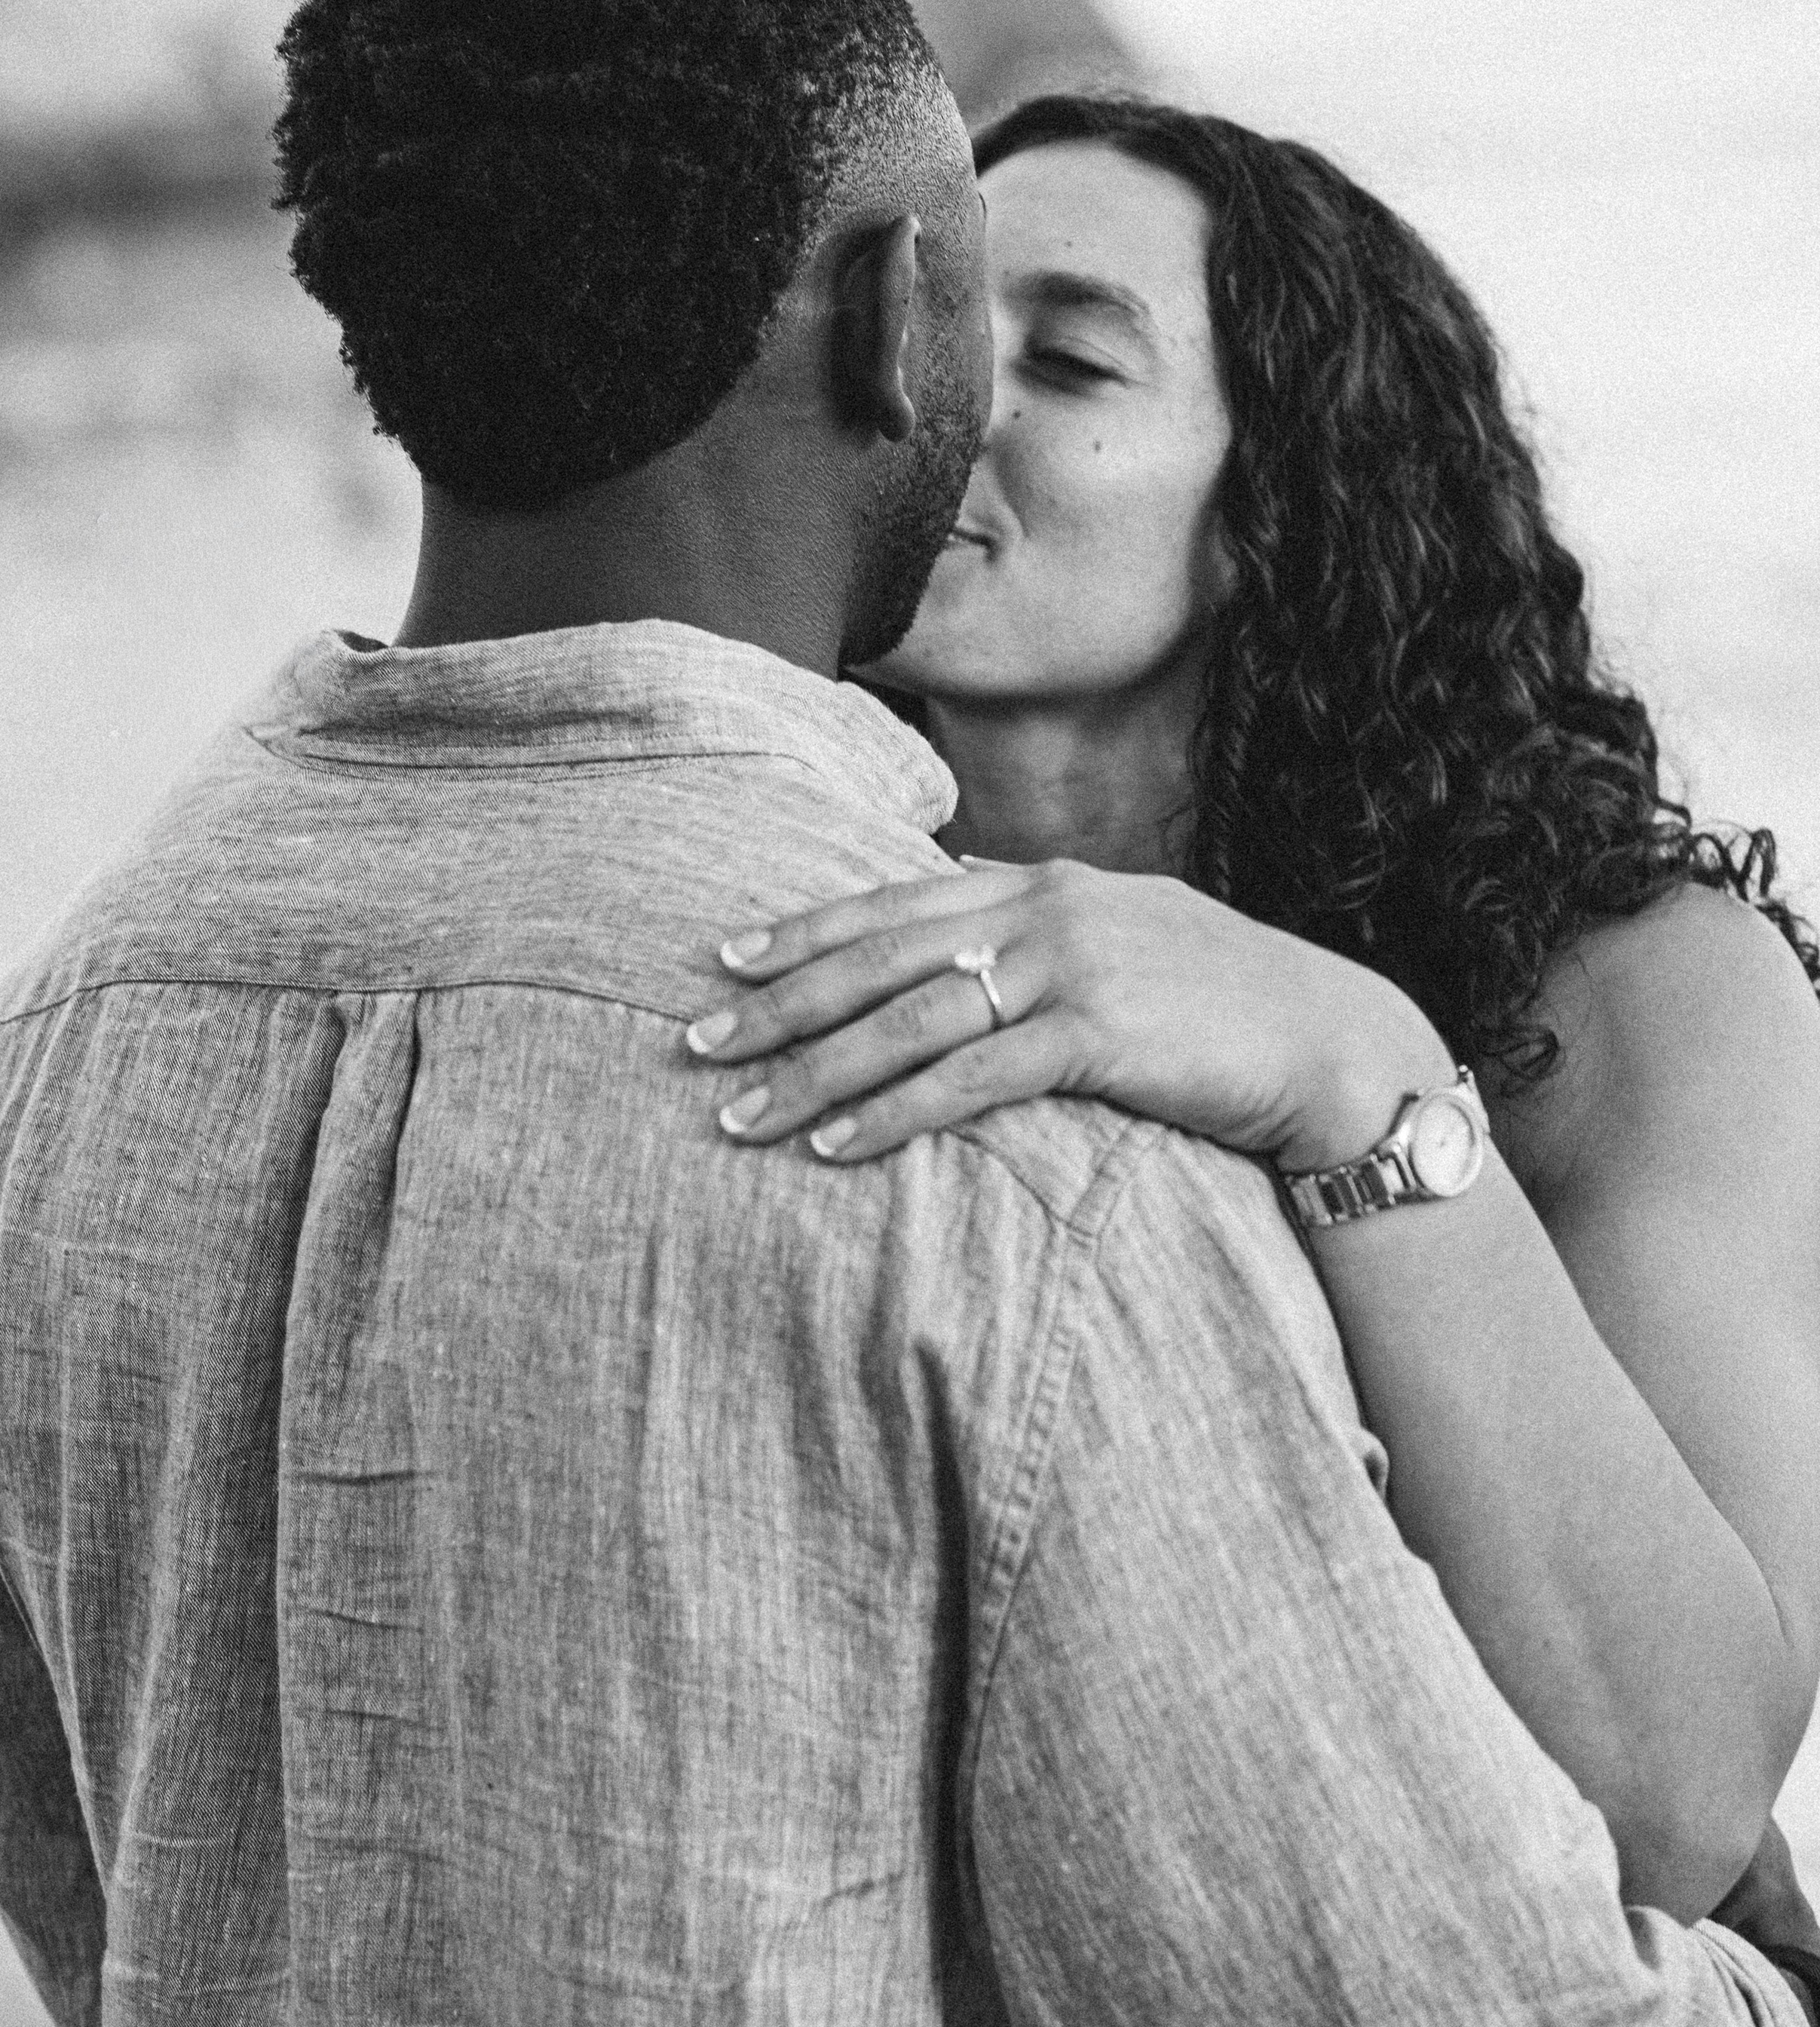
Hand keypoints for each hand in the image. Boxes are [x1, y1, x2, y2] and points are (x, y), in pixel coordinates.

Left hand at [685, 855, 1453, 1167]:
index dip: (805, 930)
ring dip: (817, 1068)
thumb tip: (956, 935)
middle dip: (781, 1003)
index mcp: (1042, 882)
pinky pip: (971, 1081)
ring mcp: (1073, 968)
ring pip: (911, 1019)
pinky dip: (896, 1112)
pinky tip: (837, 1144)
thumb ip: (1036, 934)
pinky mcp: (1100, 1036)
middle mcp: (1046, 911)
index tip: (726, 960)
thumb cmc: (1219, 1004)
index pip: (895, 902)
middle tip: (694, 1042)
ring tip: (743, 1112)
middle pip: (881, 956)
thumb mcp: (1120, 940)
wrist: (1331, 1042)